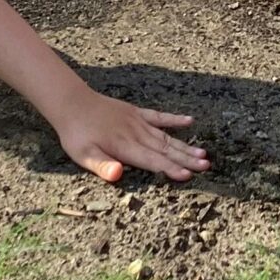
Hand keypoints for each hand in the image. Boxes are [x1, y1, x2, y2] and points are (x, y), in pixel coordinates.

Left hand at [52, 87, 209, 183]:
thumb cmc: (76, 134)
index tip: (188, 176)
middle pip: (165, 149)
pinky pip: (159, 117)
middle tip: (206, 167)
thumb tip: (118, 174)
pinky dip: (174, 119)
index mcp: (124, 147)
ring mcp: (138, 122)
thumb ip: (102, 166)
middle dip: (186, 159)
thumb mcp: (82, 155)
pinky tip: (189, 121)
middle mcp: (136, 134)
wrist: (72, 103)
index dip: (170, 169)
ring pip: (166, 137)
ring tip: (203, 155)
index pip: (152, 161)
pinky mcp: (136, 113)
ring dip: (185, 146)